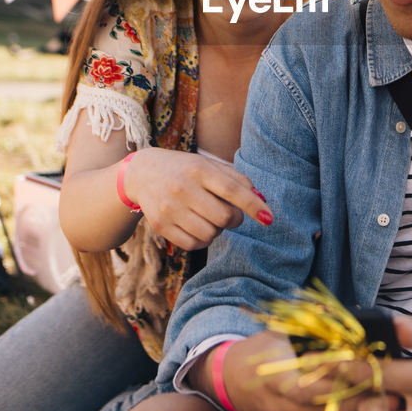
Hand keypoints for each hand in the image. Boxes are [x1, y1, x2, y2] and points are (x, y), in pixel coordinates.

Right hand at [124, 147, 272, 250]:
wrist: (143, 173)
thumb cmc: (186, 170)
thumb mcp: (209, 166)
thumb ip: (237, 180)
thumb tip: (261, 201)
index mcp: (198, 169)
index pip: (231, 189)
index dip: (253, 205)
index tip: (268, 218)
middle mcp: (182, 188)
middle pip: (223, 217)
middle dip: (234, 219)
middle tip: (230, 214)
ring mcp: (169, 208)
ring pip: (209, 234)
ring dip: (218, 231)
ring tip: (210, 218)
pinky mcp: (160, 225)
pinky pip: (193, 245)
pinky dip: (203, 240)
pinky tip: (199, 227)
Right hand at [200, 330, 380, 410]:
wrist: (226, 377)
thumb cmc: (259, 349)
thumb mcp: (282, 334)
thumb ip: (313, 334)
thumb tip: (350, 323)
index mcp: (277, 375)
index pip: (314, 384)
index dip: (343, 377)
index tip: (368, 367)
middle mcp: (279, 403)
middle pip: (325, 408)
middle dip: (356, 397)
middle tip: (381, 385)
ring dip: (351, 408)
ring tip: (374, 394)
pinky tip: (353, 402)